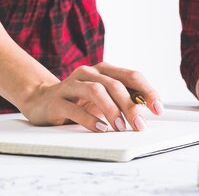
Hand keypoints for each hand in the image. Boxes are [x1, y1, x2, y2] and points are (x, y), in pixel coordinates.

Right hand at [19, 62, 163, 132]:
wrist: (40, 100)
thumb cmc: (79, 100)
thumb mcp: (104, 98)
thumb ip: (124, 98)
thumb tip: (148, 109)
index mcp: (105, 70)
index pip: (132, 76)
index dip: (148, 91)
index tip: (158, 109)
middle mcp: (89, 73)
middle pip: (116, 84)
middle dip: (131, 105)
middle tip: (140, 124)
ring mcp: (72, 84)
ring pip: (96, 91)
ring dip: (112, 110)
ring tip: (121, 127)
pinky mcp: (57, 99)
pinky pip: (75, 107)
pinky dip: (90, 119)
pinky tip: (101, 128)